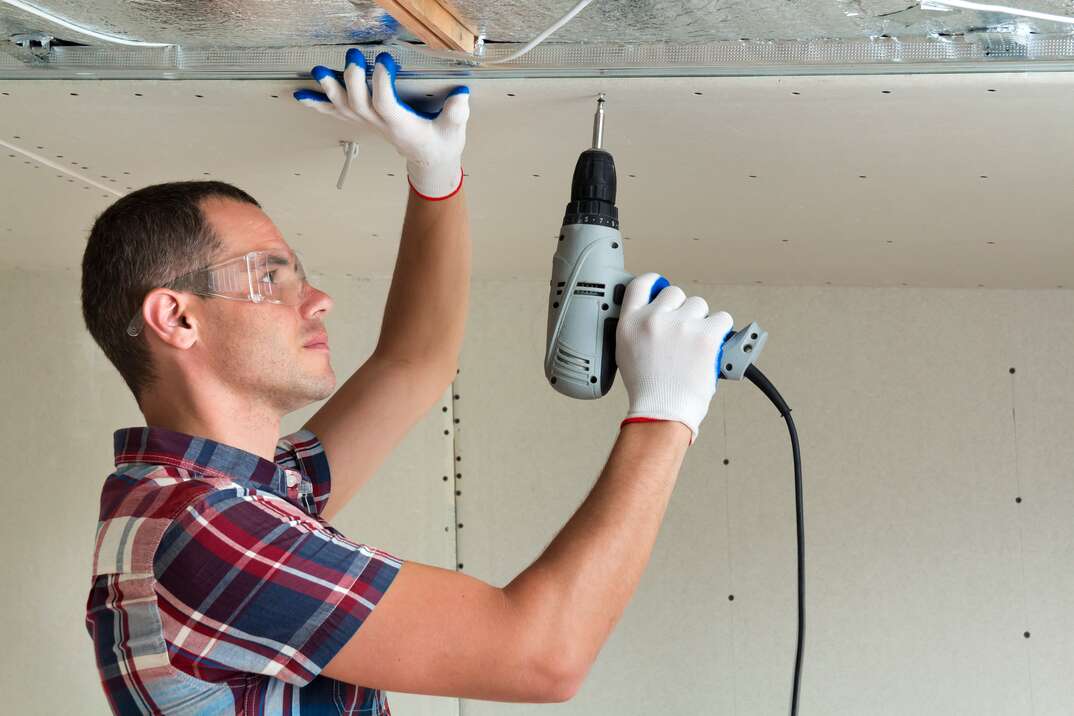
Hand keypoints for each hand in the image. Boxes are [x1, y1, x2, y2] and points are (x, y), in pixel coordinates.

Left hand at [294, 49, 469, 199]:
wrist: (429, 160)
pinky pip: (336, 113)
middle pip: (359, 104)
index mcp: (402, 126)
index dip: (381, 83)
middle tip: (353, 56)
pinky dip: (318, 104)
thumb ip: (456, 114)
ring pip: (344, 108)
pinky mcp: (363, 120)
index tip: (384, 59)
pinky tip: (301, 95)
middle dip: (353, 80)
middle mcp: (380, 125)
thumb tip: (461, 94)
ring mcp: (369, 123)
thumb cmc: (441, 143)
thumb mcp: (454, 131)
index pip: (386, 104)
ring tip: (319, 71)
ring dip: (329, 90)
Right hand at [615, 272, 733, 444]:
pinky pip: (722, 319)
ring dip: (701, 321)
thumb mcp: (626, 352)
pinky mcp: (706, 335)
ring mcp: (681, 325)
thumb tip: (656, 313)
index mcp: (631, 322)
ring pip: (699, 305)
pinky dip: (721, 331)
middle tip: (683, 332)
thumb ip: (639, 327)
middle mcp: (655, 318)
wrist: (663, 411)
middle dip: (682, 309)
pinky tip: (713, 345)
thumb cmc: (648, 389)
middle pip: (675, 293)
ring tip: (696, 344)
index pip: (641, 284)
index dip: (655, 282)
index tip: (662, 287)